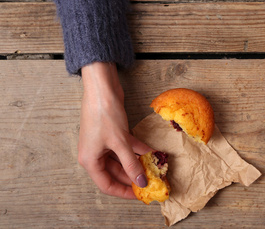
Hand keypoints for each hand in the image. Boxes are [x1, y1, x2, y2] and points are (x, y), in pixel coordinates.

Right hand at [78, 62, 152, 198]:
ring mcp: (104, 143)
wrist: (102, 89)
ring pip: (122, 160)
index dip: (124, 191)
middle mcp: (95, 154)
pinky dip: (138, 149)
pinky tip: (152, 152)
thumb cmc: (104, 114)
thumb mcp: (120, 142)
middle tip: (151, 181)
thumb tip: (141, 181)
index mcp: (90, 160)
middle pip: (116, 173)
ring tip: (154, 168)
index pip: (107, 184)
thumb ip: (131, 163)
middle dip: (133, 177)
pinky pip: (126, 147)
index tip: (140, 195)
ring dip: (138, 163)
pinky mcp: (112, 133)